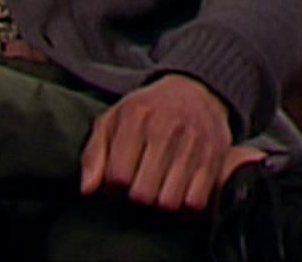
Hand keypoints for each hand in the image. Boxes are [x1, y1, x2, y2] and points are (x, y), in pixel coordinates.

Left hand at [79, 73, 232, 211]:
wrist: (195, 92)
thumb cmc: (146, 111)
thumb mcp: (112, 121)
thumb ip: (94, 154)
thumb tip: (86, 190)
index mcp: (135, 118)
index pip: (117, 175)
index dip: (112, 189)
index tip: (116, 185)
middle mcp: (166, 131)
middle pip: (142, 193)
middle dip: (135, 198)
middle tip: (137, 189)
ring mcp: (194, 146)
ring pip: (169, 202)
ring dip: (159, 205)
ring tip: (156, 193)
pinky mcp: (215, 160)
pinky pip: (196, 203)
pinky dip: (184, 209)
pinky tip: (177, 197)